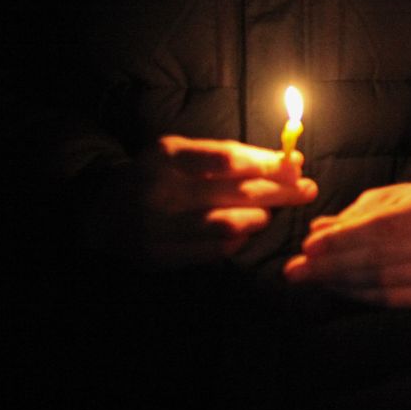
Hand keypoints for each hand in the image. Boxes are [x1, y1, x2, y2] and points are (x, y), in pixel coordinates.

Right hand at [90, 136, 317, 265]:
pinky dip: (239, 240)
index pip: (224, 159)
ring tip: (272, 210)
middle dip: (278, 191)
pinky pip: (215, 251)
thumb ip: (230, 156)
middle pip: (233, 194)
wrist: (103, 212)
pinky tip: (247, 230)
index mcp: (166, 157)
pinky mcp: (160, 257)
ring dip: (260, 217)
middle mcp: (159, 192)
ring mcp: (157, 228)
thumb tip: (288, 161)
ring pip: (228, 226)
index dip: (264, 163)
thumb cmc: (159, 175)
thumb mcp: (184, 153)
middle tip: (307, 188)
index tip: (296, 164)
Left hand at [285, 182, 410, 307]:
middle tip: (297, 269)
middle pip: (382, 257)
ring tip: (311, 277)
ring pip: (383, 281)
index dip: (344, 238)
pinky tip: (335, 287)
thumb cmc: (406, 207)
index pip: (384, 226)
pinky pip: (391, 300)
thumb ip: (350, 217)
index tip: (308, 247)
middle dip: (333, 265)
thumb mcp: (380, 200)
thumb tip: (317, 232)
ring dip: (340, 282)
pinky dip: (358, 295)